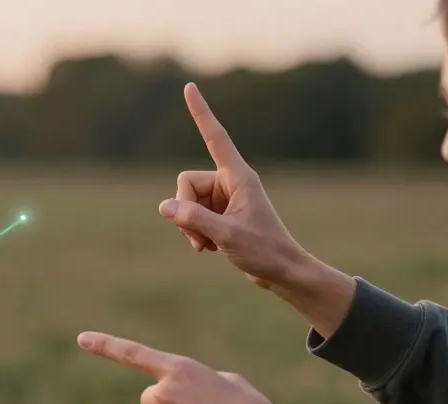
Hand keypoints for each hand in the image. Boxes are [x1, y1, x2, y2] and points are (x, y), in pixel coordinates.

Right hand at [164, 83, 312, 290]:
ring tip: (207, 246)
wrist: (282, 271)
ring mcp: (224, 199)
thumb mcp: (225, 235)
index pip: (214, 137)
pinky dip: (195, 233)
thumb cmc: (264, 250)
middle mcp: (229, 182)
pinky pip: (192, 216)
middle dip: (184, 212)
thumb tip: (164, 206)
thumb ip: (193, 219)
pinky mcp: (220, 215)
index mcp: (238, 176)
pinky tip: (210, 248)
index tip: (189, 87)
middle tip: (199, 239)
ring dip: (189, 227)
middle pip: (186, 183)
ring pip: (185, 203)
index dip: (200, 112)